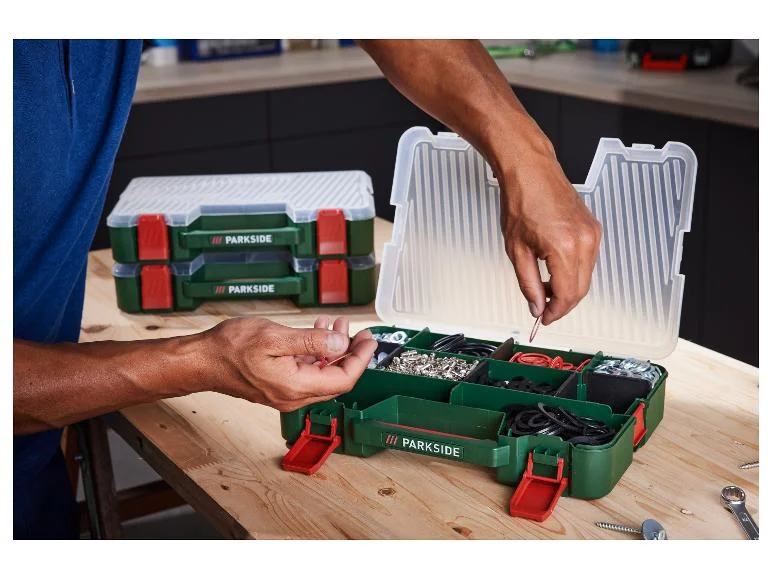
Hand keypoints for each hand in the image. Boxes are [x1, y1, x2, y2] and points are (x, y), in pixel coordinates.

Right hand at [204, 315, 376, 411]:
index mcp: (296, 386)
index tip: (369, 340)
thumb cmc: (230, 348)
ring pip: (322, 375)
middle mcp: (294, 395)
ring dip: (334, 350)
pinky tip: (317, 333)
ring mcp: (285, 392)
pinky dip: (317, 353)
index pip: (344, 379)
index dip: (361, 359)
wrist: (201, 361)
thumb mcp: (275, 337)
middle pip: (337, 380)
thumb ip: (312, 341)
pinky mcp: (278, 386)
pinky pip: (307, 372)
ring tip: (338, 325)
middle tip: (360, 332)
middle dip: (351, 353)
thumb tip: (341, 342)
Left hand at [498, 140, 601, 325]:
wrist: (531, 170)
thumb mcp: (516, 250)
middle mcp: (585, 241)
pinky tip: (556, 273)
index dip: (555, 312)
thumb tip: (536, 305)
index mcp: (564, 248)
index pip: (567, 295)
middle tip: (544, 310)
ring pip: (586, 277)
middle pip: (581, 289)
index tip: (544, 319)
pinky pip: (589, 261)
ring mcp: (592, 234)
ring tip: (545, 290)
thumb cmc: (522, 200)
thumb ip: (529, 283)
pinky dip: (574, 273)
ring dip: (568, 289)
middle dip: (562, 305)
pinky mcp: (593, 229)